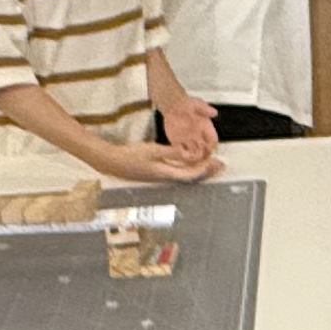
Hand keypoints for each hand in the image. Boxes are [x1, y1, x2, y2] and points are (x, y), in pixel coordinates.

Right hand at [99, 131, 217, 183]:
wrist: (111, 161)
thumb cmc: (130, 156)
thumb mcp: (153, 151)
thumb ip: (171, 153)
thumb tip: (188, 154)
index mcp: (165, 174)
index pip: (191, 174)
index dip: (205, 169)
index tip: (216, 162)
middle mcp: (164, 178)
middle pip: (190, 177)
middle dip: (206, 171)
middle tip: (219, 164)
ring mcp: (159, 176)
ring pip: (184, 174)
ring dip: (197, 169)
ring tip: (208, 163)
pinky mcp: (155, 173)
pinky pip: (176, 172)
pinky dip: (186, 167)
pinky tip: (188, 162)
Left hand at [159, 91, 218, 161]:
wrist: (173, 105)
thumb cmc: (186, 104)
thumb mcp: (197, 105)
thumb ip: (205, 109)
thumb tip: (214, 113)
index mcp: (206, 128)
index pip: (213, 140)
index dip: (212, 146)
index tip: (209, 148)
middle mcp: (199, 136)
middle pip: (205, 150)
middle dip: (203, 154)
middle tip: (199, 156)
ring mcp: (190, 140)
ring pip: (195, 153)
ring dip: (193, 156)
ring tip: (189, 156)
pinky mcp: (179, 142)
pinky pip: (183, 152)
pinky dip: (183, 154)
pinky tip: (180, 152)